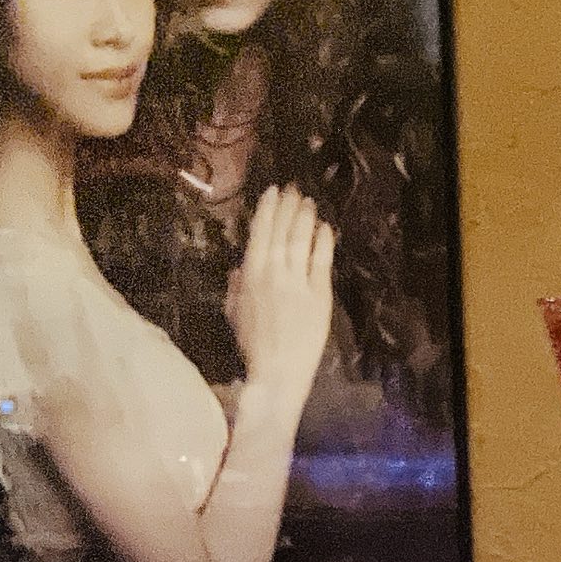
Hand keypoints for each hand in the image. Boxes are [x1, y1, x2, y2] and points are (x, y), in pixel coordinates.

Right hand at [226, 184, 334, 405]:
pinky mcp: (319, 296)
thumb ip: (236, 287)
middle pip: (281, 231)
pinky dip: (323, 242)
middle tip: (293, 188)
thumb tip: (238, 267)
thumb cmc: (254, 347)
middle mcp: (274, 272)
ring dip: (305, 218)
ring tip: (308, 202)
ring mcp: (298, 283)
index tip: (272, 191)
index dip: (267, 209)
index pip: (259, 232)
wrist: (278, 373)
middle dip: (287, 206)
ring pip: (300, 241)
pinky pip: (321, 262)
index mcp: (251, 274)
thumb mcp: (235, 314)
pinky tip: (325, 228)